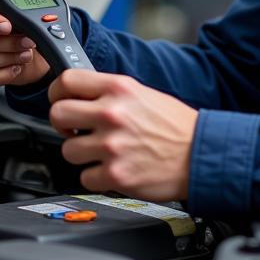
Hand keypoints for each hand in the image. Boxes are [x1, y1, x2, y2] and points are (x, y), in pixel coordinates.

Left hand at [48, 71, 198, 200]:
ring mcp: (112, 145)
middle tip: (76, 131)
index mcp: (119, 89)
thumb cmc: (176, 126)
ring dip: (82, 154)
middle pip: (57, 114)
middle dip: (63, 125)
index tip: (61, 101)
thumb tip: (80, 96)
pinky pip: (84, 178)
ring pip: (68, 150)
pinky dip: (97, 177)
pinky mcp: (115, 175)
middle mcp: (112, 114)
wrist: (201, 154)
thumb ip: (111, 93)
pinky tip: (115, 168)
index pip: (67, 81)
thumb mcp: (144, 94)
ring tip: (104, 153)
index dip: (57, 92)